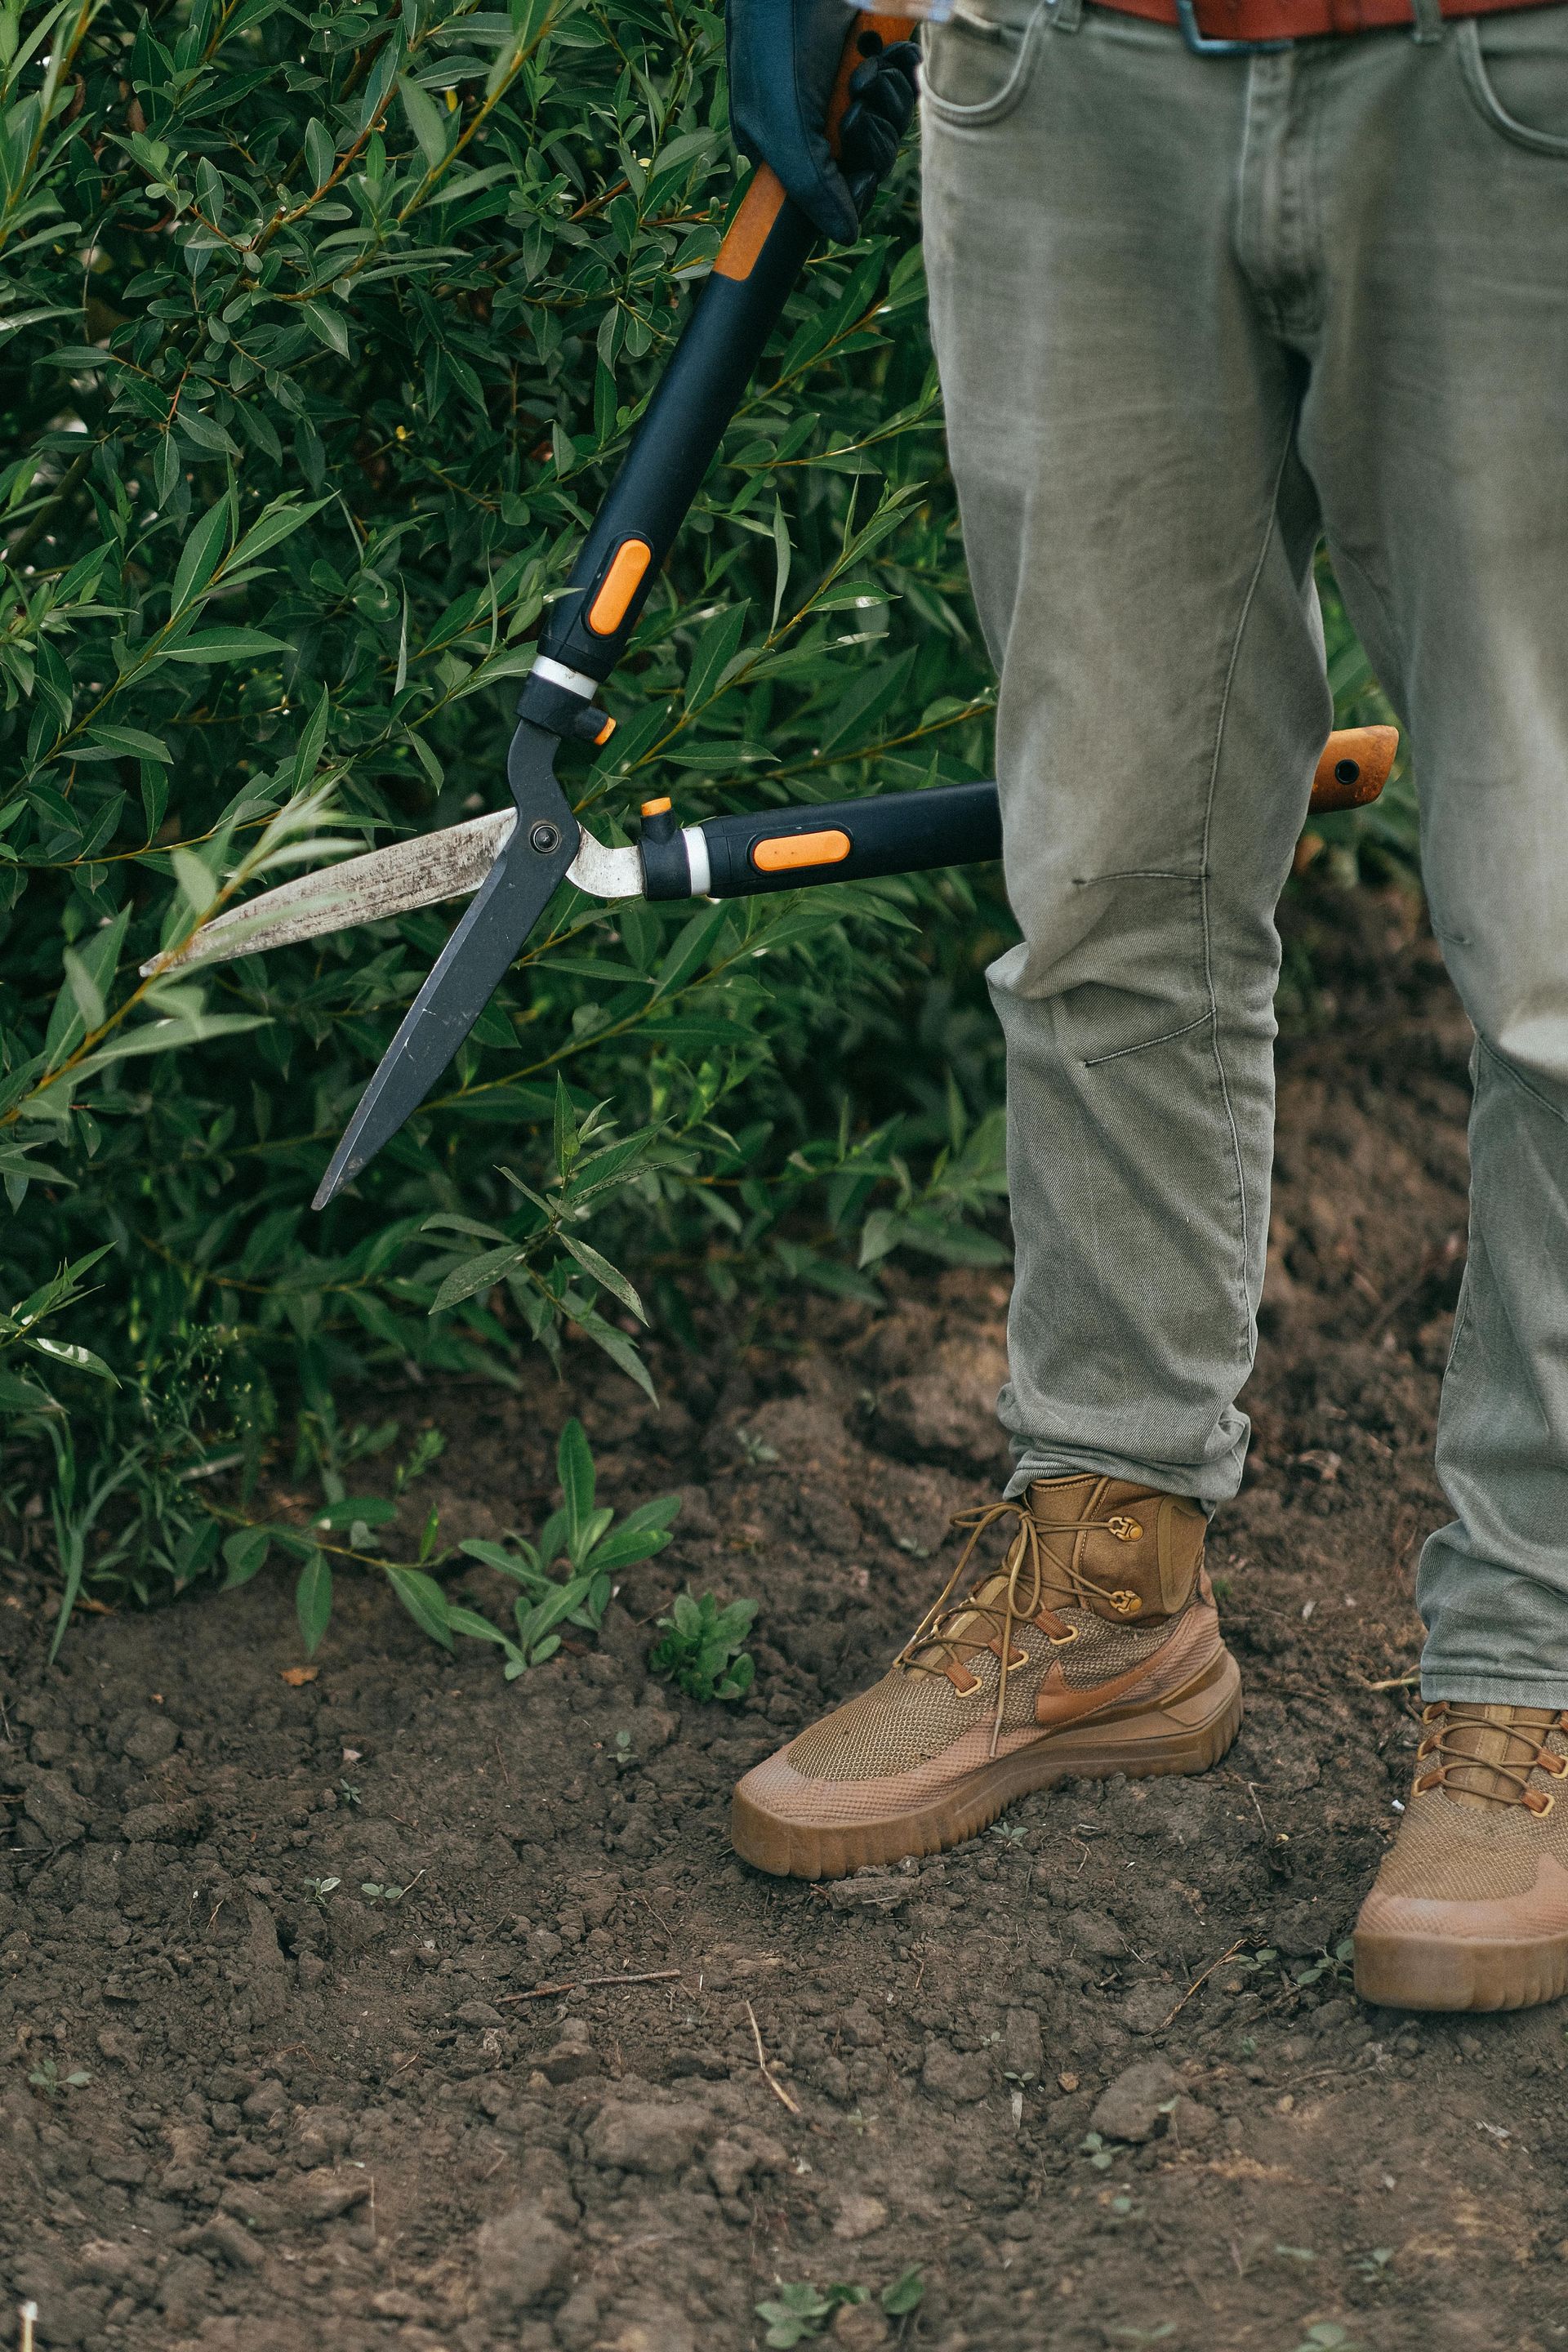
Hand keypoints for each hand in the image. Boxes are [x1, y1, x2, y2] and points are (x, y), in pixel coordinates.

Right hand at [725, 3, 918, 243]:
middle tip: (856, 99)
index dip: (858, 179)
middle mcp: (824, 118)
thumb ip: (810, 187)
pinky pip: (908, 81)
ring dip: (889, 95)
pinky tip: (887, 51)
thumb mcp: (783, 125)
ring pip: (892, 119)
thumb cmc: (777, 41)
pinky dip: (902, 68)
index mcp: (794, 143)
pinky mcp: (876, 53)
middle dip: (874, 131)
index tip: (854, 160)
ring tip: (866, 67)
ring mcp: (850, 84)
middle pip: (873, 155)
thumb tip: (843, 234)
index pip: (844, 188)